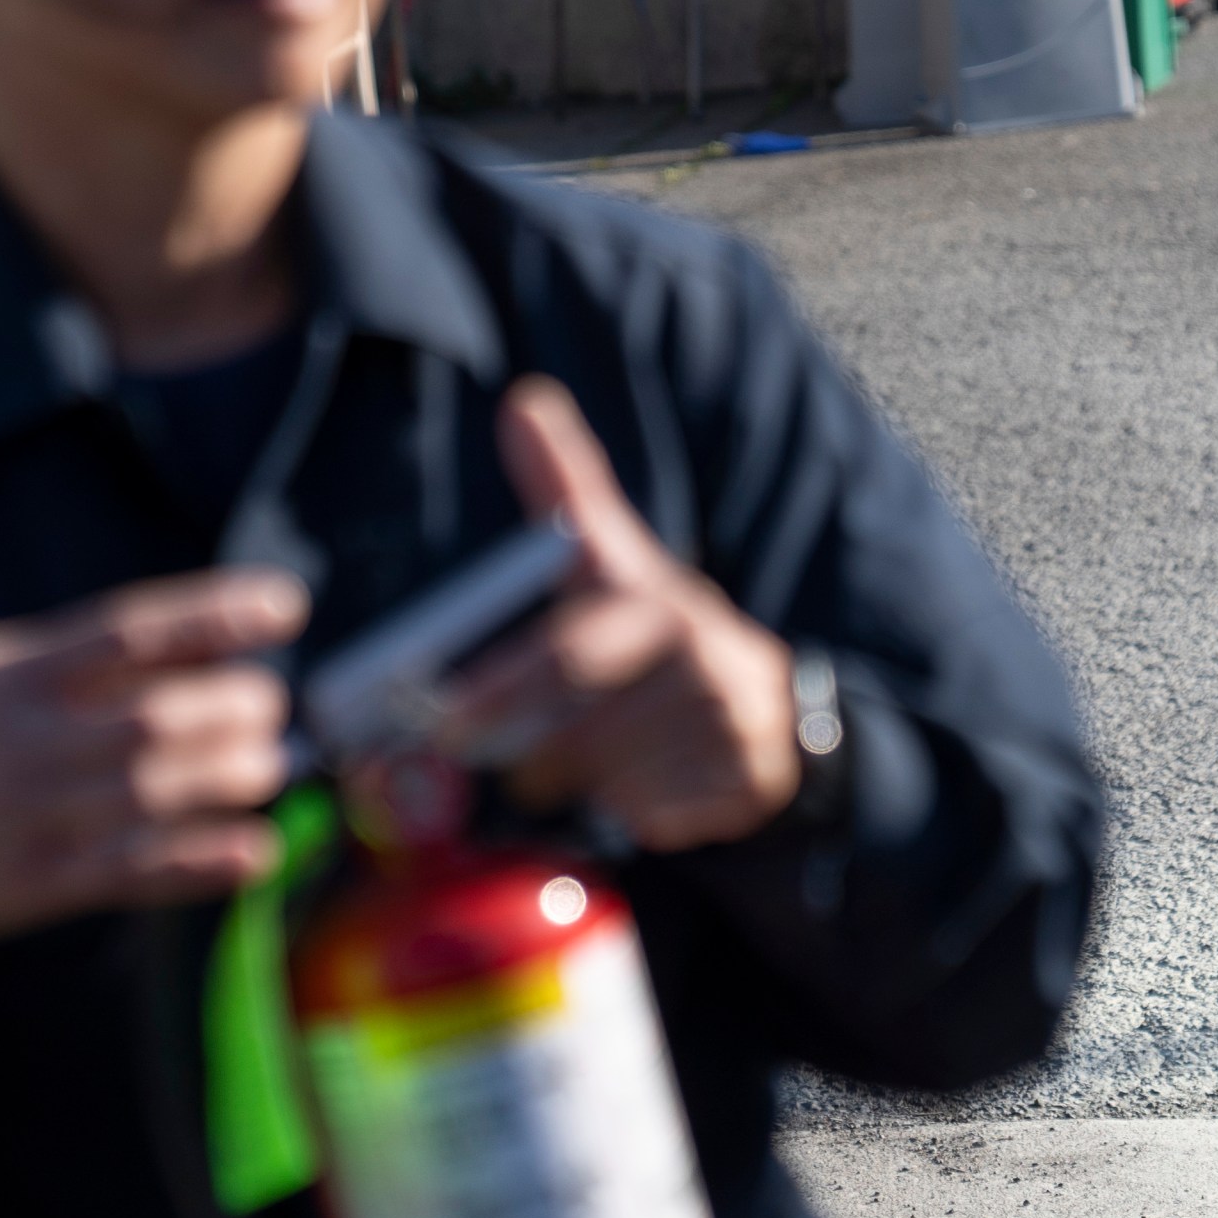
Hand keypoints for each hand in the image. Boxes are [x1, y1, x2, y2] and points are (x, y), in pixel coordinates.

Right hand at [0, 569, 309, 1020]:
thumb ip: (66, 654)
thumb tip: (184, 637)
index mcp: (8, 675)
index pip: (128, 630)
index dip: (214, 614)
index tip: (284, 605)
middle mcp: (22, 742)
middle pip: (158, 716)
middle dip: (237, 706)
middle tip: (269, 704)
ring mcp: (31, 818)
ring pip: (160, 792)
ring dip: (234, 776)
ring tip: (268, 764)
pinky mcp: (39, 887)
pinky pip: (137, 873)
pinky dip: (204, 864)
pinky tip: (255, 851)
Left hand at [436, 379, 801, 851]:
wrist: (769, 698)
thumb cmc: (656, 625)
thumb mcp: (615, 557)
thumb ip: (567, 487)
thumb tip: (523, 399)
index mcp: (661, 604)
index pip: (571, 654)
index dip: (503, 692)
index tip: (448, 725)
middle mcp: (708, 660)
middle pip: (591, 729)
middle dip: (534, 756)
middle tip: (499, 769)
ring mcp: (737, 725)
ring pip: (623, 779)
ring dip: (584, 785)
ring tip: (574, 772)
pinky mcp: (754, 781)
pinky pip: (667, 817)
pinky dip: (637, 815)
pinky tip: (634, 791)